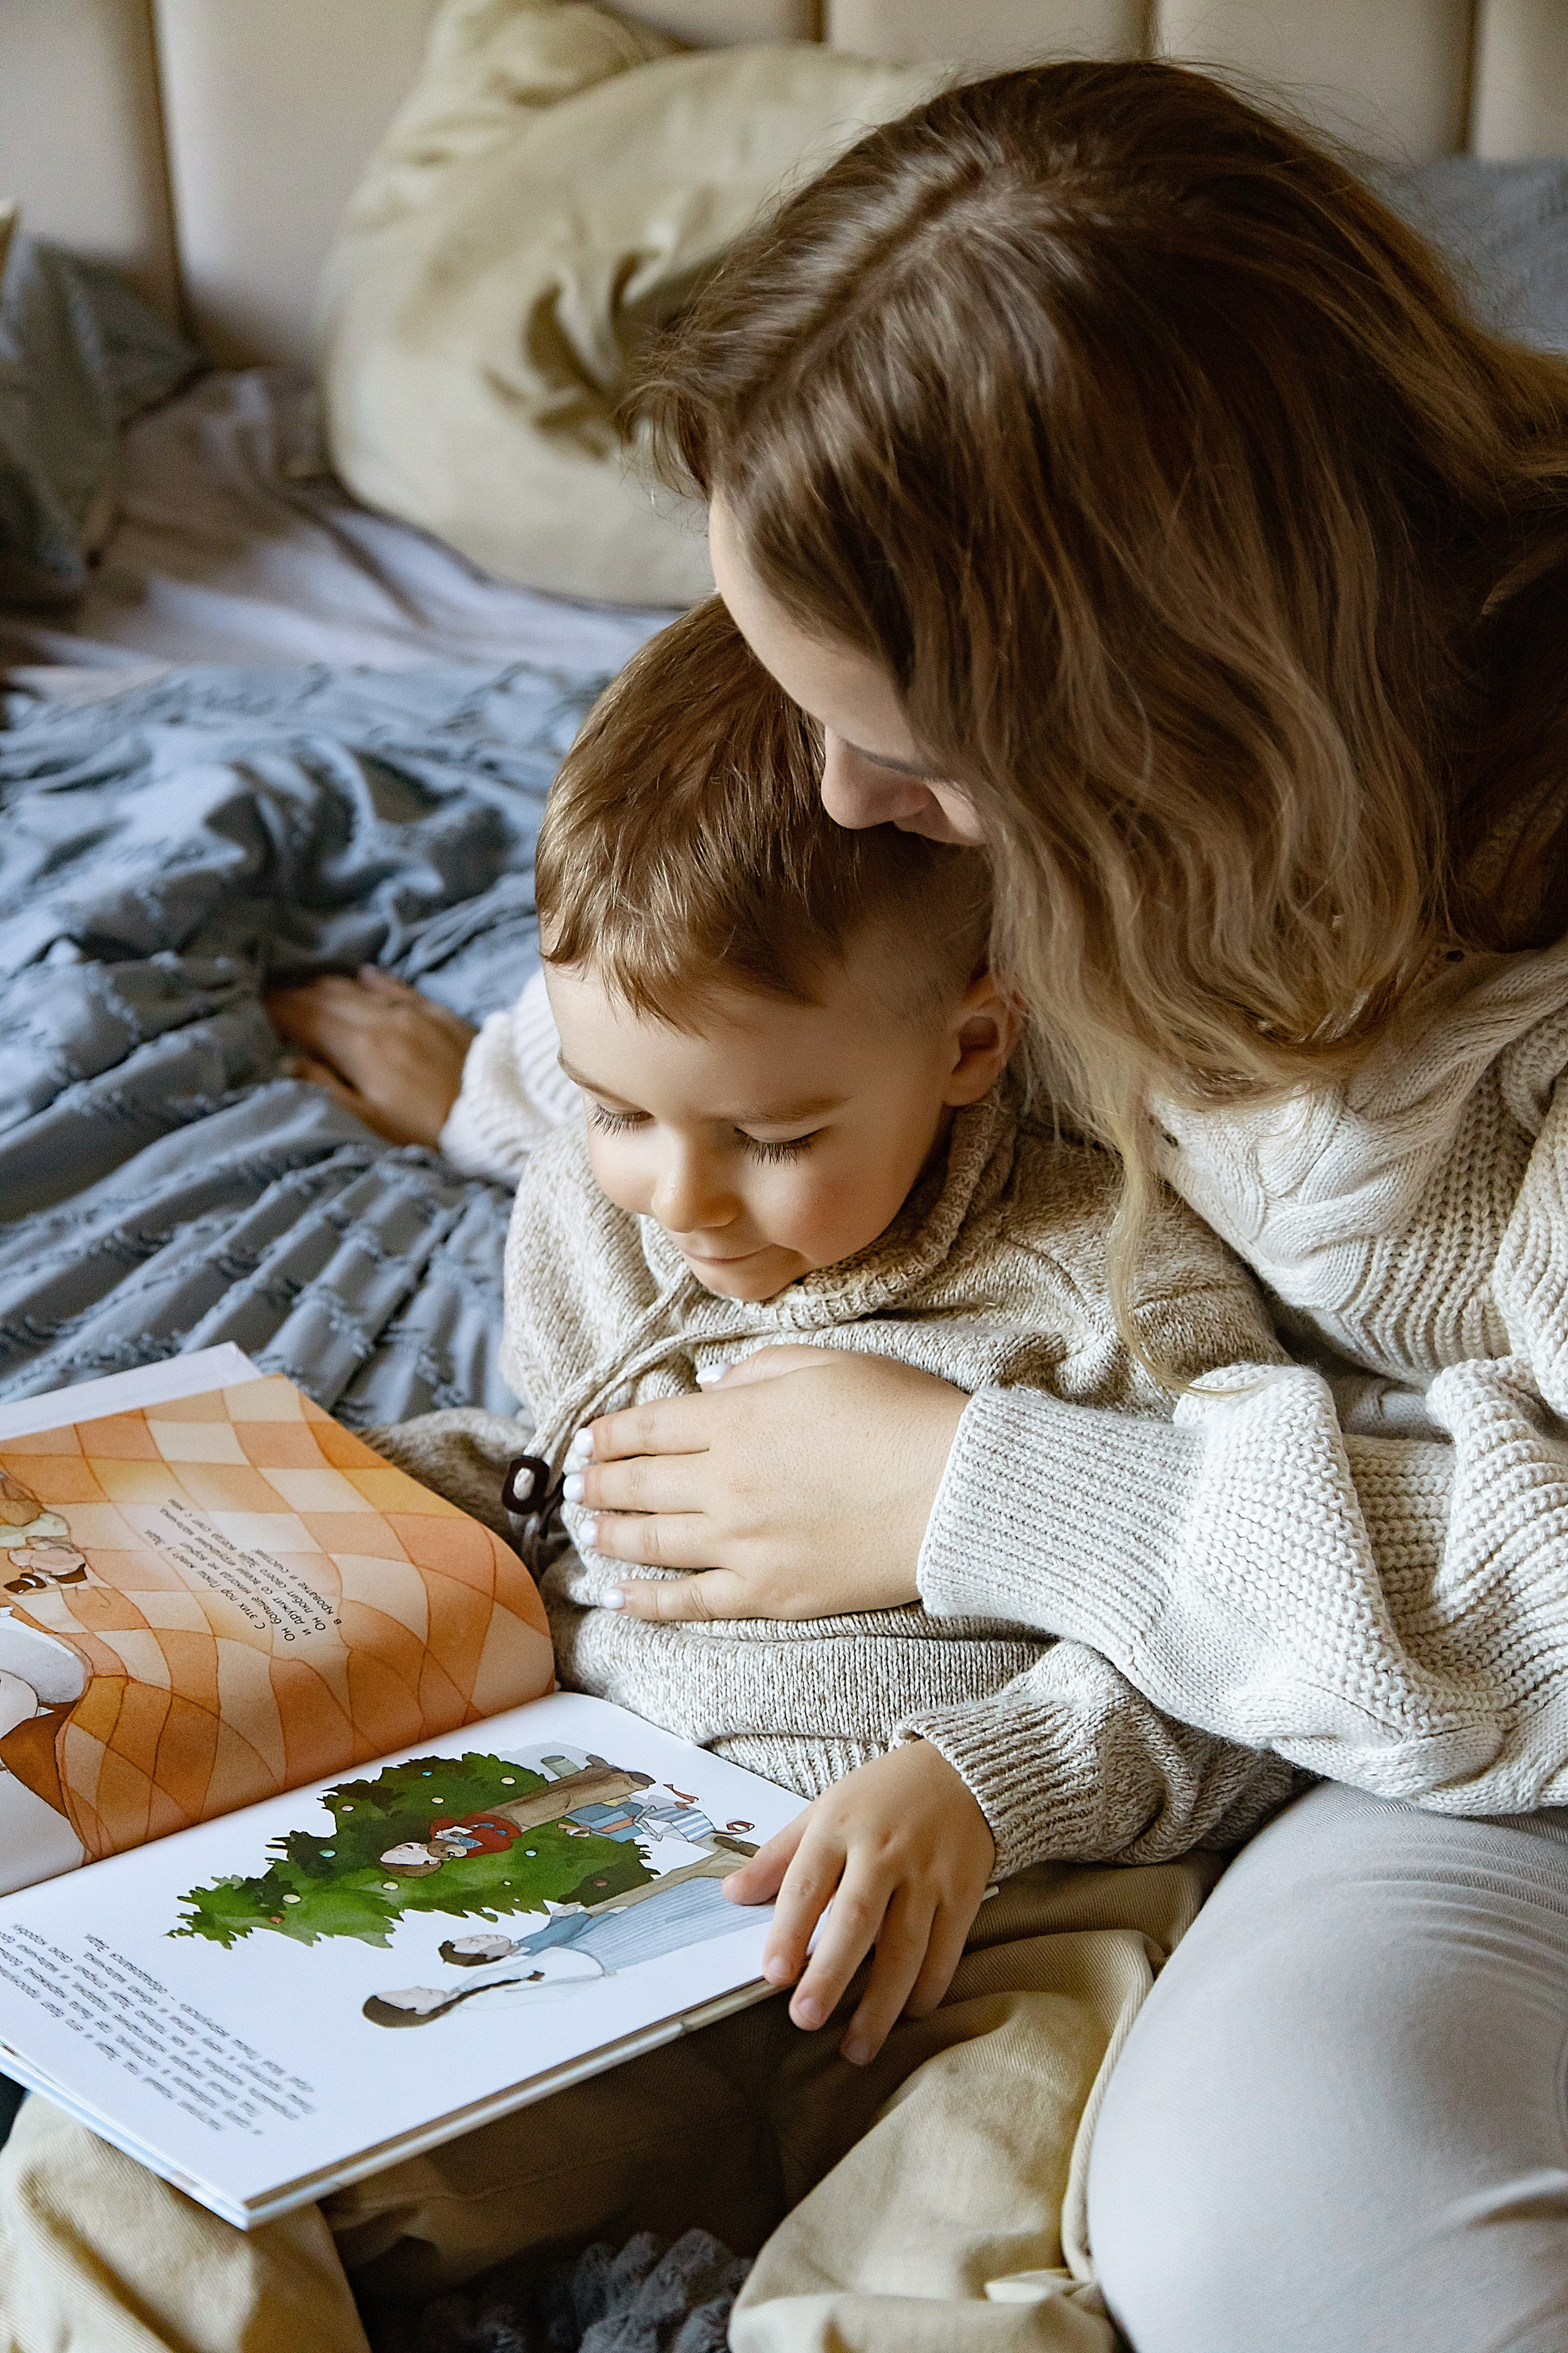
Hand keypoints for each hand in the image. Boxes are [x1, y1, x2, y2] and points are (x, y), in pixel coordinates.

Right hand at [264, 967, 475, 1146]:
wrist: (498, 1119)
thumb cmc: (427, 1132)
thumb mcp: (369, 1121)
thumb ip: (325, 1088)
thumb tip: (287, 1060)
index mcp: (361, 1046)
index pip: (305, 1017)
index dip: (275, 1011)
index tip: (252, 1007)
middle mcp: (386, 1019)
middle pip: (327, 997)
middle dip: (294, 995)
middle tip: (269, 996)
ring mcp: (416, 1012)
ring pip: (359, 988)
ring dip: (327, 986)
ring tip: (304, 988)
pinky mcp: (441, 1015)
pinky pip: (399, 988)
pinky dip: (374, 981)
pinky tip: (363, 974)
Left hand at [572, 1348, 968, 1619]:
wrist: (954, 1492)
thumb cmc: (902, 1416)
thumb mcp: (825, 1363)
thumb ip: (755, 1370)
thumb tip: (706, 1388)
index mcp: (735, 1419)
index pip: (645, 1426)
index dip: (607, 1434)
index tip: (587, 1440)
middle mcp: (723, 1481)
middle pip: (636, 1484)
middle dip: (596, 1485)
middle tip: (575, 1487)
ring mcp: (741, 1542)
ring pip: (649, 1542)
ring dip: (608, 1534)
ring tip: (587, 1530)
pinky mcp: (767, 1593)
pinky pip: (688, 1602)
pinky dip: (645, 1601)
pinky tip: (616, 1596)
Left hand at [723, 1740, 994, 2063]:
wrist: (962, 1770)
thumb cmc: (882, 1795)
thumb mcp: (824, 1809)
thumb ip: (779, 1855)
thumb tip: (732, 1894)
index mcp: (839, 1826)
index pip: (807, 1883)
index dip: (788, 1930)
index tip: (773, 1974)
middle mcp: (883, 1850)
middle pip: (855, 1920)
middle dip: (830, 1974)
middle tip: (805, 2019)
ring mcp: (927, 1872)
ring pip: (904, 1946)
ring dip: (880, 2003)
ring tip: (856, 2047)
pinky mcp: (964, 1891)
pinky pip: (945, 1948)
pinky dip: (928, 1987)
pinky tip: (909, 2014)